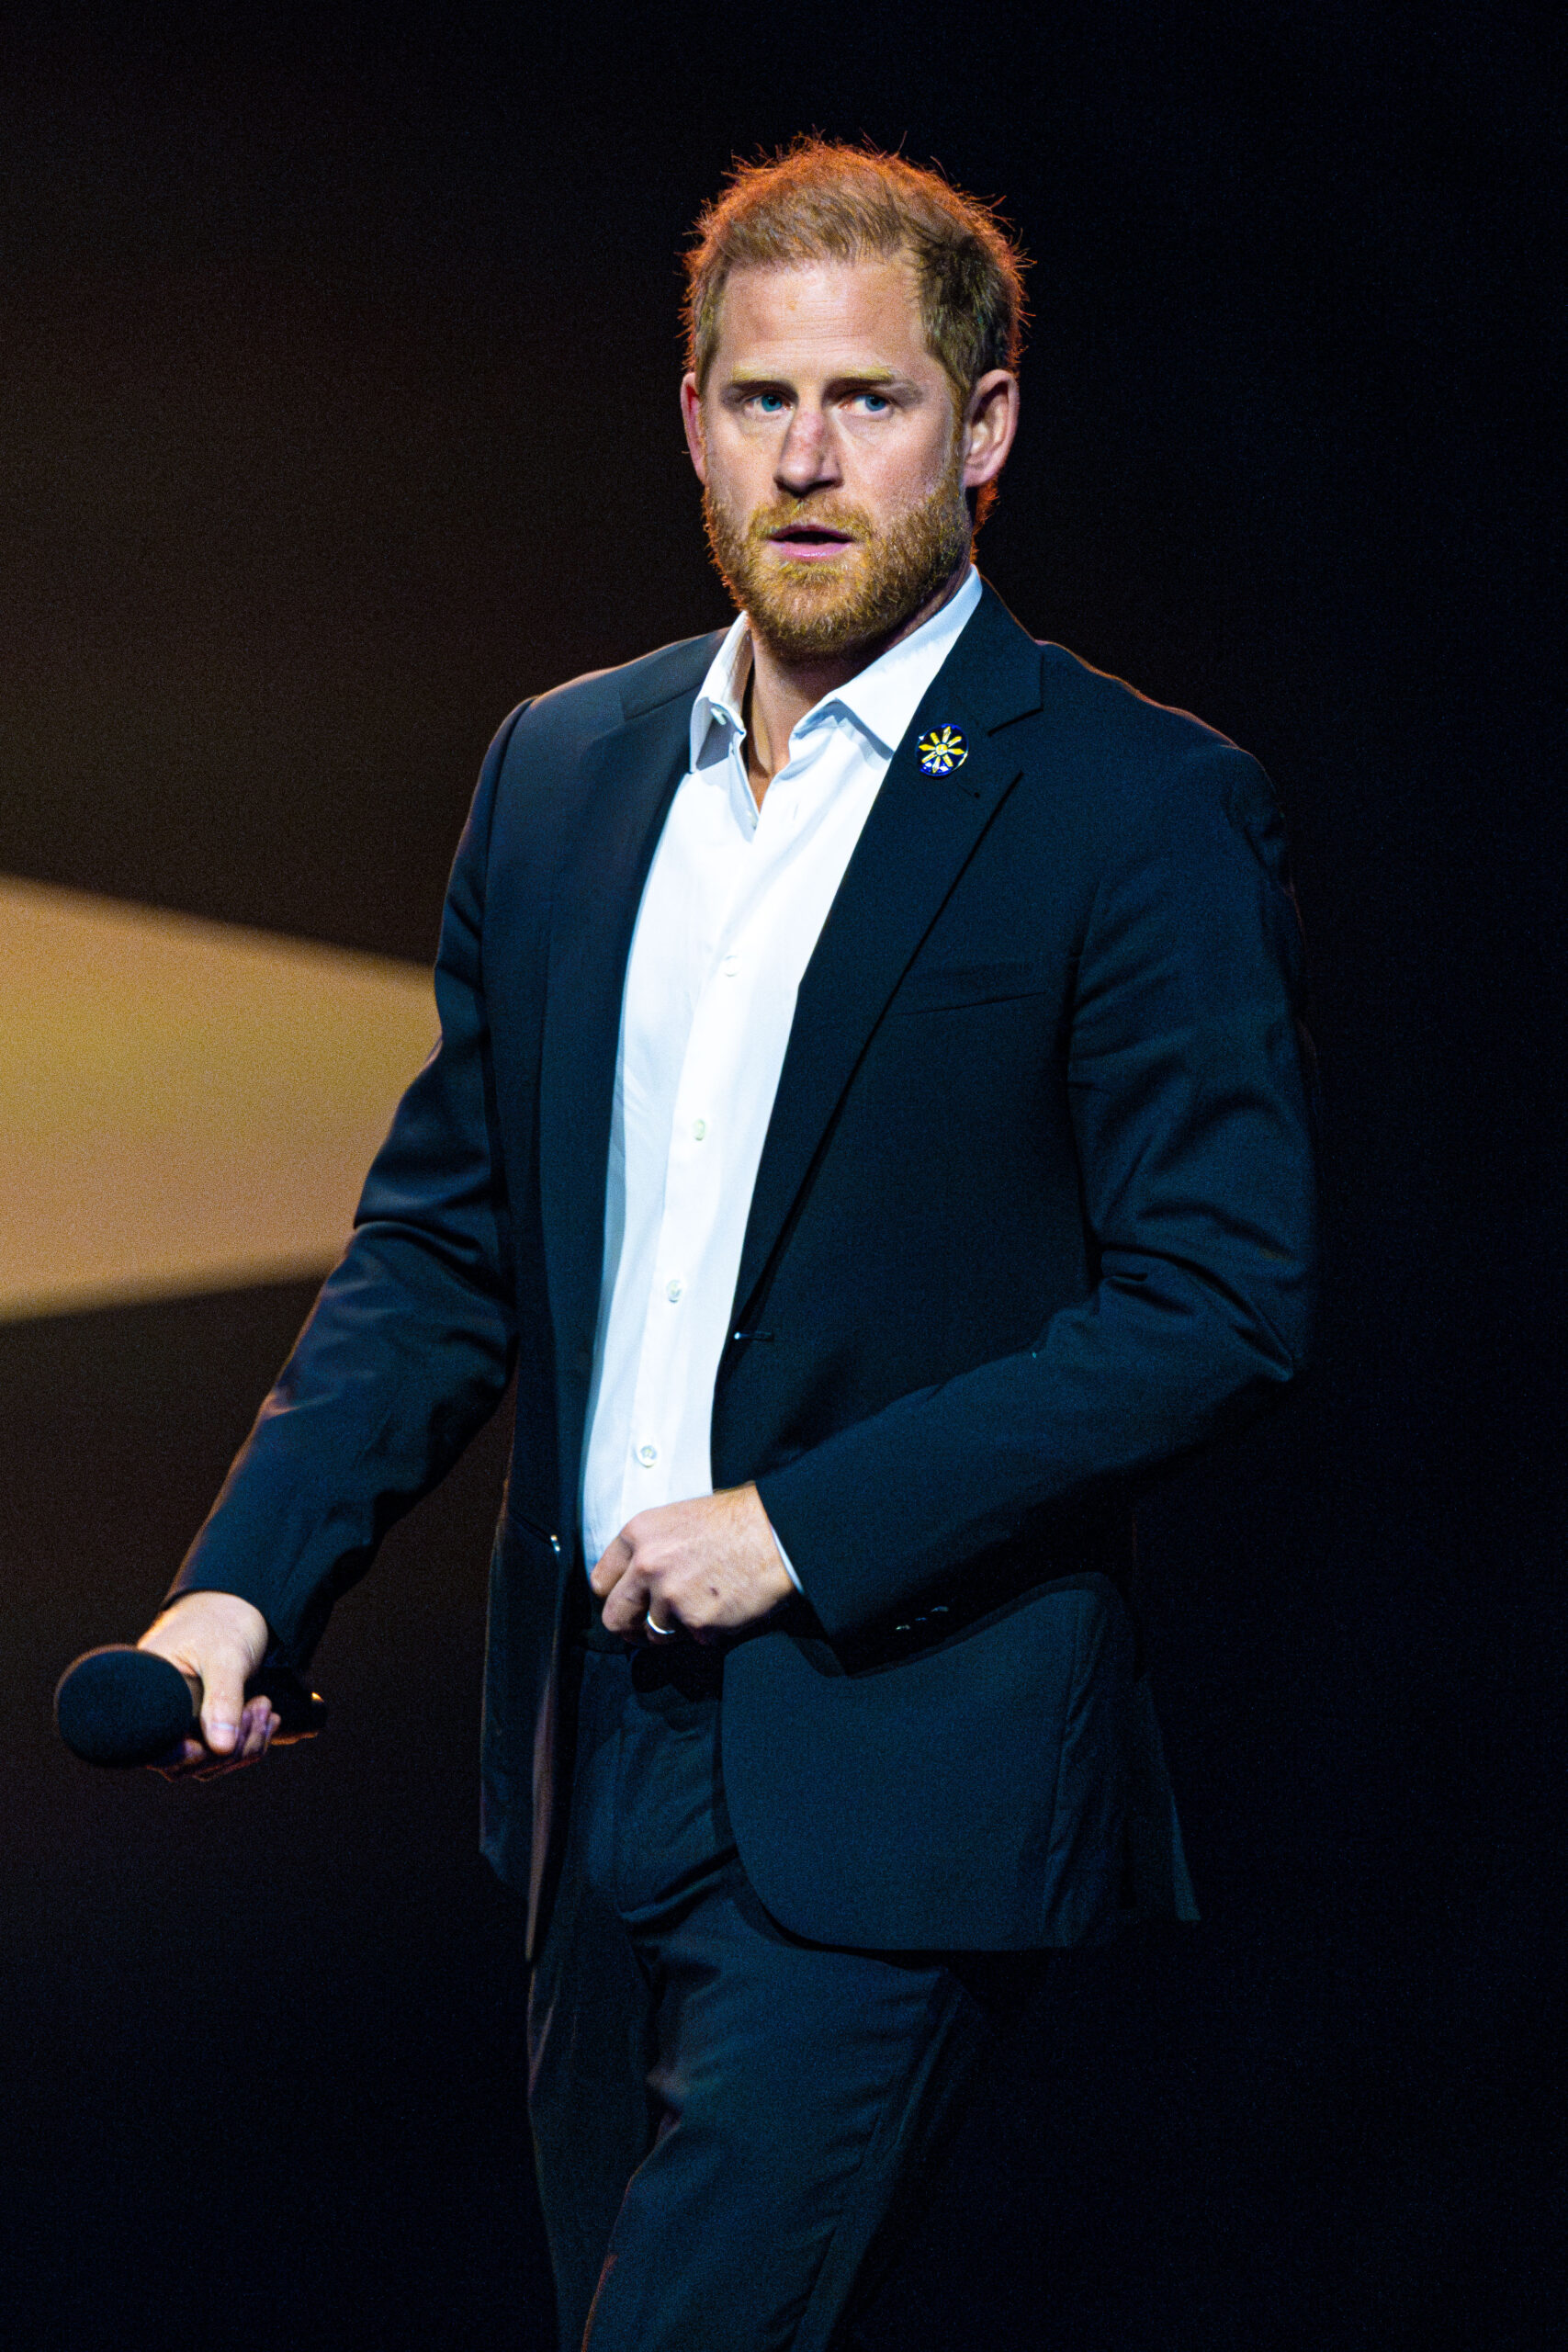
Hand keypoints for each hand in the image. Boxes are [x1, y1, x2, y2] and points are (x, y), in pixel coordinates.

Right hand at [136, 1591, 274, 1777]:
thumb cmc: (219, 1621)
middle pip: (189, 1764)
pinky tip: (267, 1718)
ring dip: (246, 1743)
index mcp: (149, 1699)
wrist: (238, 1605)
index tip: (215, 1745)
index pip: (156, 1750)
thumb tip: (220, 1748)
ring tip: (265, 1706)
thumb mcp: (224, 1656)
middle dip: (232, 1747)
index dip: (186, 1757)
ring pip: (212, 1762)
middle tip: (261, 1705)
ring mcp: (187, 1726)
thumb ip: (222, 1699)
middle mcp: (162, 1719)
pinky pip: (227, 1752)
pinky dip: (251, 1740)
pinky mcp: (209, 1726)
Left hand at [590, 1484, 792, 1642]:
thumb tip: (633, 1581)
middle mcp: (646, 1565)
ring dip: (675, 1630)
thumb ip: (649, 1549)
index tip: (628, 1603)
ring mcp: (670, 1596)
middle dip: (630, 1627)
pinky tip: (725, 1607)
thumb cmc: (737, 1521)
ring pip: (654, 1635)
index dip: (616, 1595)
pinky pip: (693, 1640)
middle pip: (614, 1618)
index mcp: (638, 1534)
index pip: (601, 1581)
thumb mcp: (678, 1520)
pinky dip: (708, 1631)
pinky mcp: (697, 1622)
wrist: (779, 1532)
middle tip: (647, 1627)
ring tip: (702, 1606)